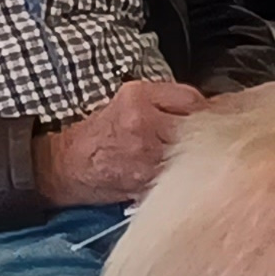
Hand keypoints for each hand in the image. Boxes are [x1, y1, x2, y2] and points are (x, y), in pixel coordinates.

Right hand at [34, 81, 205, 206]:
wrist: (68, 165)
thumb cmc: (98, 135)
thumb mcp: (127, 100)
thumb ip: (165, 99)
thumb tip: (206, 106)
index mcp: (138, 96)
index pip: (192, 98)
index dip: (202, 110)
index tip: (202, 118)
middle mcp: (142, 120)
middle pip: (198, 126)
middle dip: (201, 135)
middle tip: (196, 140)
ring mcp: (145, 152)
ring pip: (193, 153)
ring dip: (194, 157)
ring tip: (179, 157)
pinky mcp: (146, 179)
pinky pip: (179, 175)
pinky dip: (180, 175)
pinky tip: (171, 173)